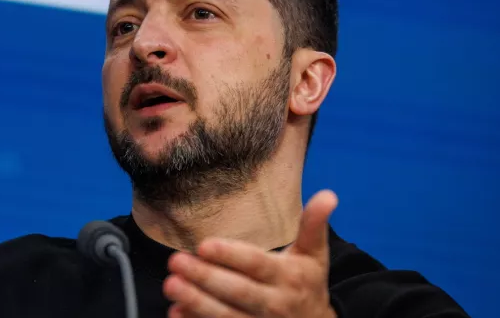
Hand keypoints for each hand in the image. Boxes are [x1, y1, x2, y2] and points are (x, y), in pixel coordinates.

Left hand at [163, 190, 338, 317]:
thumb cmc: (307, 283)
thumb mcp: (314, 255)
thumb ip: (314, 225)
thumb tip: (328, 195)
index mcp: (289, 277)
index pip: (256, 264)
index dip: (230, 255)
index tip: (204, 245)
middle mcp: (275, 304)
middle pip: (237, 291)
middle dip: (205, 277)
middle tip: (175, 261)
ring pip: (226, 316)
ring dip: (196, 302)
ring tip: (171, 285)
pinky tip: (176, 312)